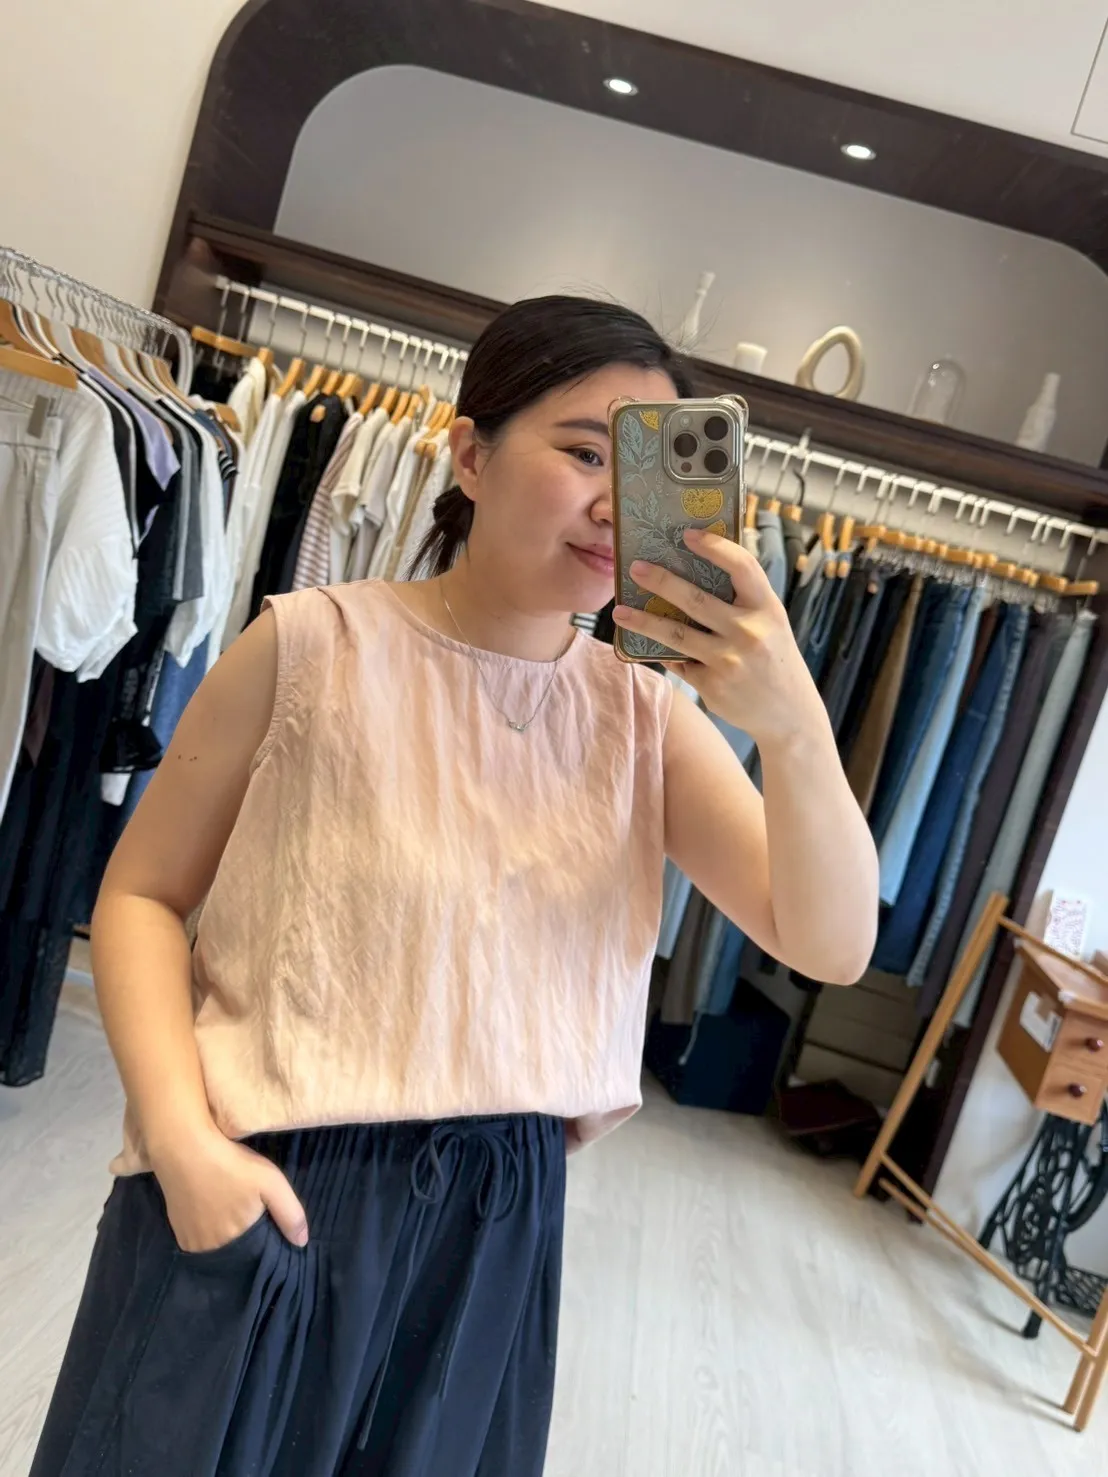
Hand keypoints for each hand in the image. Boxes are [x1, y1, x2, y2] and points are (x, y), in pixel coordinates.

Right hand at [151, 1124, 308, 1252]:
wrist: (184, 1150)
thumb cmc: (232, 1165)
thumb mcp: (271, 1183)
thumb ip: (290, 1214)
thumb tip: (301, 1243)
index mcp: (236, 1244)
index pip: (256, 1254)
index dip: (264, 1239)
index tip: (267, 1223)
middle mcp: (211, 1251)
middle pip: (235, 1250)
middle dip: (244, 1236)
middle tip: (246, 1209)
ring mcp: (190, 1243)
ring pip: (216, 1244)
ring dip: (224, 1232)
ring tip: (229, 1207)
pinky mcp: (176, 1231)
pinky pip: (198, 1238)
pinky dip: (206, 1228)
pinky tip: (210, 1208)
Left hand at [612, 529, 825, 746]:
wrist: (790, 714)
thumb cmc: (773, 657)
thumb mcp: (770, 623)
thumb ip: (742, 600)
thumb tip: (692, 570)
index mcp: (767, 608)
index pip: (742, 567)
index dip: (715, 547)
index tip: (687, 534)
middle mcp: (749, 632)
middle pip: (696, 600)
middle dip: (661, 581)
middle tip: (635, 568)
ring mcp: (729, 660)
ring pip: (676, 634)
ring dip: (643, 621)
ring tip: (620, 612)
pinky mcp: (712, 685)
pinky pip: (678, 661)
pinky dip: (661, 652)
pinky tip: (643, 644)